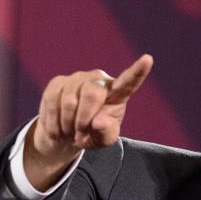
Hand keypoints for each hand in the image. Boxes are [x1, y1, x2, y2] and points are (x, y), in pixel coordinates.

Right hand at [24, 55, 153, 189]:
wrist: (67, 135)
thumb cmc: (92, 134)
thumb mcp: (103, 140)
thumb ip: (105, 132)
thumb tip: (98, 121)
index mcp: (117, 93)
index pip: (129, 82)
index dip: (138, 72)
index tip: (148, 60)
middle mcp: (98, 80)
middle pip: (91, 94)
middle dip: (83, 120)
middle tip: (80, 135)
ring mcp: (77, 78)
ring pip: (69, 101)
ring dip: (67, 125)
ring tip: (69, 133)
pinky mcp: (58, 82)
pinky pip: (52, 102)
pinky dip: (53, 123)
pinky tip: (56, 130)